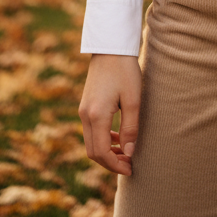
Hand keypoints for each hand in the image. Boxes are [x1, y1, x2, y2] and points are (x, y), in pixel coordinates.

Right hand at [79, 54, 141, 175]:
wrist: (110, 47)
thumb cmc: (125, 70)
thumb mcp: (133, 100)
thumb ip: (131, 129)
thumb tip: (129, 154)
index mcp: (96, 115)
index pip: (101, 152)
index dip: (115, 165)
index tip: (130, 169)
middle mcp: (85, 115)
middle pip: (93, 151)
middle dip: (110, 163)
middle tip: (129, 166)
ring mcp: (83, 110)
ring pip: (91, 143)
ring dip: (107, 152)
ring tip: (126, 155)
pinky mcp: (86, 105)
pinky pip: (92, 131)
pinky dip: (103, 140)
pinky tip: (118, 139)